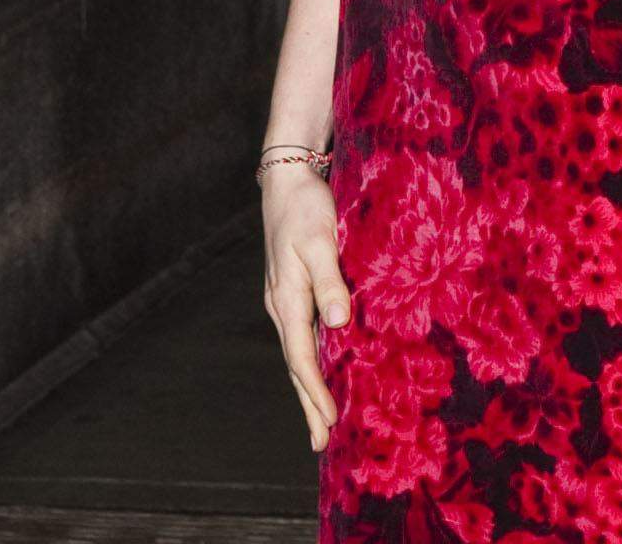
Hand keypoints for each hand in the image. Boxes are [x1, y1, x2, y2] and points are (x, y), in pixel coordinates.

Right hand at [261, 166, 349, 450]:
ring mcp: (285, 299)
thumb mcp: (320, 241)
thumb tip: (339, 323)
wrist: (288, 180)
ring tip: (320, 420)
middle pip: (295, 365)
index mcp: (286, 300)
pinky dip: (311, 361)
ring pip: (298, 353)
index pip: (302, 357)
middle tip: (321, 443)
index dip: (316, 391)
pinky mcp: (293, 290)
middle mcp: (282, 306)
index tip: (331, 420)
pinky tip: (321, 370)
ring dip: (308, 387)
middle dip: (308, 404)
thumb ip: (329, 281)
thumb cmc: (305, 208)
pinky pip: (303, 336)